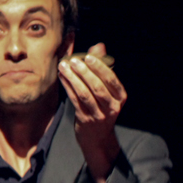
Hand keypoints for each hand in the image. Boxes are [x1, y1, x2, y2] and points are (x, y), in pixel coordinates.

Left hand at [59, 43, 125, 182]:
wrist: (98, 137)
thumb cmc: (102, 106)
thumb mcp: (107, 89)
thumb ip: (103, 67)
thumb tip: (99, 46)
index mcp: (120, 97)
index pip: (112, 80)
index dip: (100, 68)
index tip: (88, 57)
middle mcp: (112, 107)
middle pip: (98, 87)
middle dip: (84, 72)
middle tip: (73, 60)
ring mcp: (98, 115)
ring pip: (85, 94)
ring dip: (73, 78)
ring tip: (64, 66)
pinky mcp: (85, 120)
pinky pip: (75, 101)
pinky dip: (67, 87)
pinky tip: (62, 77)